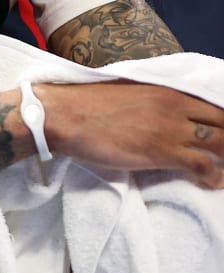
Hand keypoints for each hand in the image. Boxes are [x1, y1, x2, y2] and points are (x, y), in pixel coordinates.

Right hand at [40, 81, 223, 186]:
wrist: (64, 114)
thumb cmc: (88, 103)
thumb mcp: (129, 91)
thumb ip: (154, 99)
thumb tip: (164, 111)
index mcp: (168, 89)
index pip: (216, 103)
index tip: (221, 132)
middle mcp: (176, 106)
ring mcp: (171, 128)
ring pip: (222, 143)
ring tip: (223, 172)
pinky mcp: (163, 151)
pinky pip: (204, 165)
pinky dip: (215, 177)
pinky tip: (213, 183)